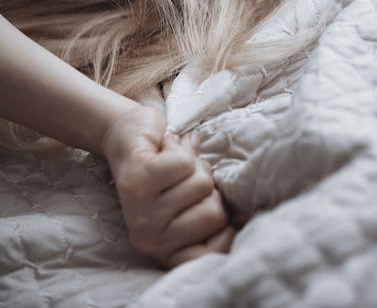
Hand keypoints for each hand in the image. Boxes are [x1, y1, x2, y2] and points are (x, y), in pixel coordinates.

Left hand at [100, 105, 234, 267]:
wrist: (126, 134)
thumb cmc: (168, 170)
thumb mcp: (196, 200)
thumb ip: (216, 212)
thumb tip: (239, 224)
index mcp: (165, 248)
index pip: (214, 254)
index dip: (227, 229)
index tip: (213, 206)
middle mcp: (149, 238)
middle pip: (216, 214)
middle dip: (210, 187)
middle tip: (186, 178)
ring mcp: (141, 213)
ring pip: (202, 185)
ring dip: (194, 164)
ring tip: (175, 163)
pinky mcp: (136, 183)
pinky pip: (183, 164)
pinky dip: (180, 148)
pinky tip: (165, 148)